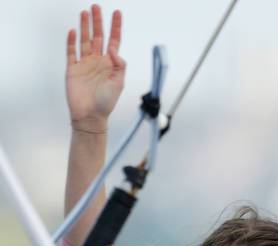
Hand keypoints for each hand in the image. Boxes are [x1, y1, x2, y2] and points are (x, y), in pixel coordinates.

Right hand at [66, 4, 125, 128]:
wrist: (90, 117)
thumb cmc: (106, 103)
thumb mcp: (118, 83)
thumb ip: (119, 65)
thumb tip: (113, 49)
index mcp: (110, 65)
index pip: (113, 41)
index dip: (116, 27)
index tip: (117, 13)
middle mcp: (97, 62)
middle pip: (98, 36)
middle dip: (98, 21)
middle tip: (96, 6)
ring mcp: (84, 64)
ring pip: (84, 40)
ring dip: (84, 27)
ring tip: (85, 13)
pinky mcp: (73, 69)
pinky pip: (71, 52)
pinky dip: (71, 41)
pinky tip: (73, 31)